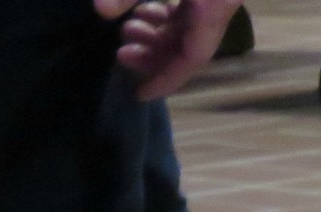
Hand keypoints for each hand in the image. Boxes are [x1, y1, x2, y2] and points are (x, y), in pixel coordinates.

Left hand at [95, 0, 240, 100]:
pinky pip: (190, 14)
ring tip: (128, 28)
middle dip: (153, 56)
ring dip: (156, 35)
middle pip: (189, 48)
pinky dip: (167, 18)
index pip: (193, 58)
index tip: (140, 94)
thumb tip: (100, 12)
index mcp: (213, 4)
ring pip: (187, 31)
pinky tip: (145, 10)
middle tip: (123, 53)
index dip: (165, 81)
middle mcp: (220, 5)